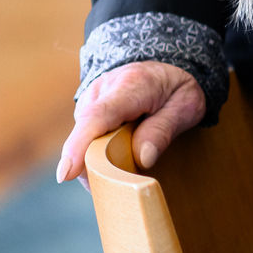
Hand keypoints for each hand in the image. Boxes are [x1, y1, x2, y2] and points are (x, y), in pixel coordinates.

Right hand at [54, 61, 205, 185]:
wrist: (165, 67)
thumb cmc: (177, 89)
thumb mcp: (186, 105)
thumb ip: (164, 130)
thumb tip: (143, 159)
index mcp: (131, 85)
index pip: (97, 116)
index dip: (79, 146)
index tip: (66, 173)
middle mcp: (102, 89)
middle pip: (85, 134)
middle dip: (94, 165)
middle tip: (118, 185)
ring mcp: (90, 99)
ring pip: (82, 140)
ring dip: (98, 160)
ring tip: (126, 166)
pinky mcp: (85, 110)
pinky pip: (84, 139)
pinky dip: (97, 154)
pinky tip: (117, 158)